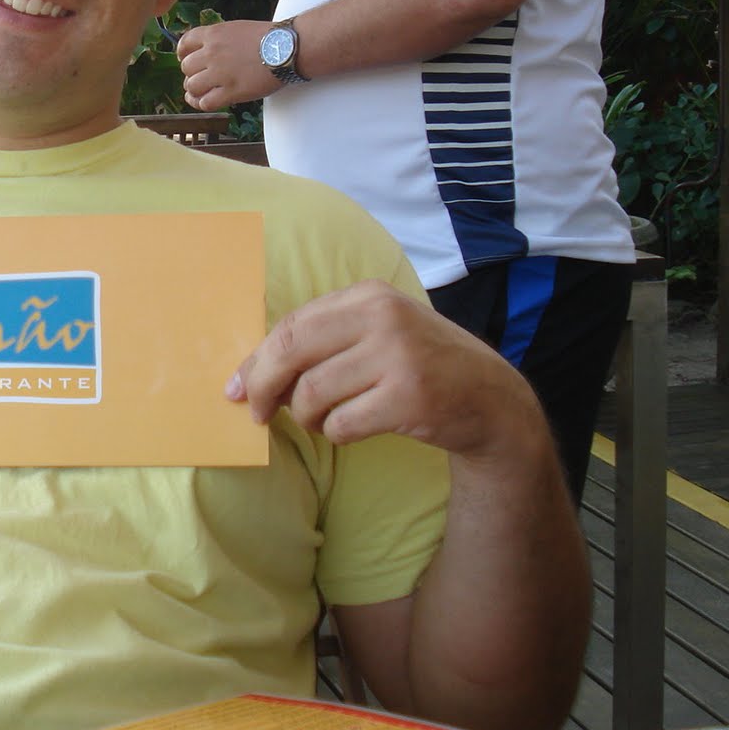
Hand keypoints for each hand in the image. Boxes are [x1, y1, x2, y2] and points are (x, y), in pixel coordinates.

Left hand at [176, 20, 279, 109]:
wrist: (287, 47)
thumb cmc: (268, 37)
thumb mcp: (236, 29)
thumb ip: (218, 39)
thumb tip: (206, 50)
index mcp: (214, 34)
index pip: (184, 43)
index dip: (183, 53)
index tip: (186, 59)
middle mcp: (212, 53)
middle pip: (186, 68)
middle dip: (192, 73)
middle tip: (203, 77)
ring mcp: (220, 73)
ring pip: (192, 86)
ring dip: (195, 90)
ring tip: (203, 91)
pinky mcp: (231, 91)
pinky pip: (205, 102)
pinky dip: (202, 104)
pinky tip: (206, 102)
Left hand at [228, 281, 546, 461]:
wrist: (491, 399)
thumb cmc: (421, 366)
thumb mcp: (380, 333)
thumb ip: (325, 341)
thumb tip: (252, 374)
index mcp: (369, 296)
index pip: (292, 326)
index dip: (256, 360)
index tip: (237, 387)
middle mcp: (383, 318)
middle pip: (292, 352)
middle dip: (264, 387)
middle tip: (258, 413)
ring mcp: (398, 357)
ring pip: (312, 393)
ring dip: (308, 417)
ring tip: (325, 420)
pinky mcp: (409, 398)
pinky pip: (342, 423)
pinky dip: (336, 433)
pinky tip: (352, 429)